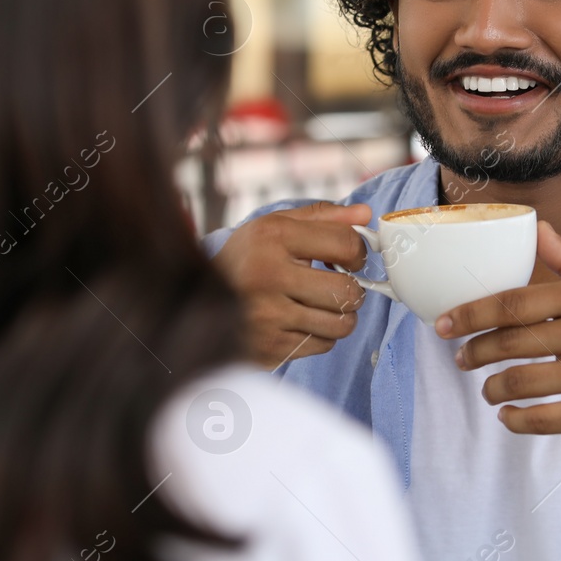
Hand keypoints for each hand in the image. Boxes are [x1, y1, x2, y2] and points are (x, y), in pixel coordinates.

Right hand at [212, 202, 371, 366]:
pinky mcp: (269, 347)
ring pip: (341, 324)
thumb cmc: (247, 259)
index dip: (358, 252)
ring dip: (341, 315)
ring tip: (323, 305)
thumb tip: (365, 214)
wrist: (195, 299)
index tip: (350, 258)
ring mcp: (267, 316)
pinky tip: (302, 322)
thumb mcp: (277, 226)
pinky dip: (320, 335)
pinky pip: (322, 345)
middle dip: (353, 289)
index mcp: (272, 237)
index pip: (344, 244)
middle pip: (347, 291)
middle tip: (338, 285)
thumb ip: (323, 218)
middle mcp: (267, 276)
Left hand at [436, 220, 560, 448]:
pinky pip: (539, 418)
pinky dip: (515, 420)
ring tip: (486, 388)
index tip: (443, 323)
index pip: (512, 302)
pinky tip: (507, 415)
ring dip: (491, 387)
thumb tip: (536, 228)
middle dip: (474, 352)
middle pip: (508, 342)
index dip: (470, 314)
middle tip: (459, 358)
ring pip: (518, 381)